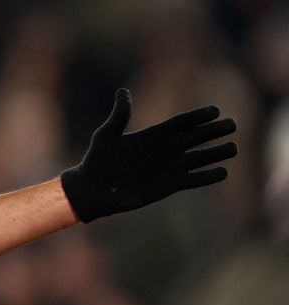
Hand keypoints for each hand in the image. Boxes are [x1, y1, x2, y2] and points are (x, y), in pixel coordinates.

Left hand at [61, 88, 237, 222]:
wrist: (93, 190)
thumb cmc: (96, 161)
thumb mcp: (107, 135)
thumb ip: (119, 115)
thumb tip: (122, 91)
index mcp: (154, 135)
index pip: (182, 123)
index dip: (198, 117)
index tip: (215, 111)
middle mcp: (166, 149)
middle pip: (196, 137)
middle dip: (214, 131)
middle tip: (232, 125)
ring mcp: (169, 167)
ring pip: (200, 158)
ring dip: (217, 153)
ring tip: (233, 148)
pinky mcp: (170, 186)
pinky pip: (194, 180)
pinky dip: (207, 176)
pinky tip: (223, 172)